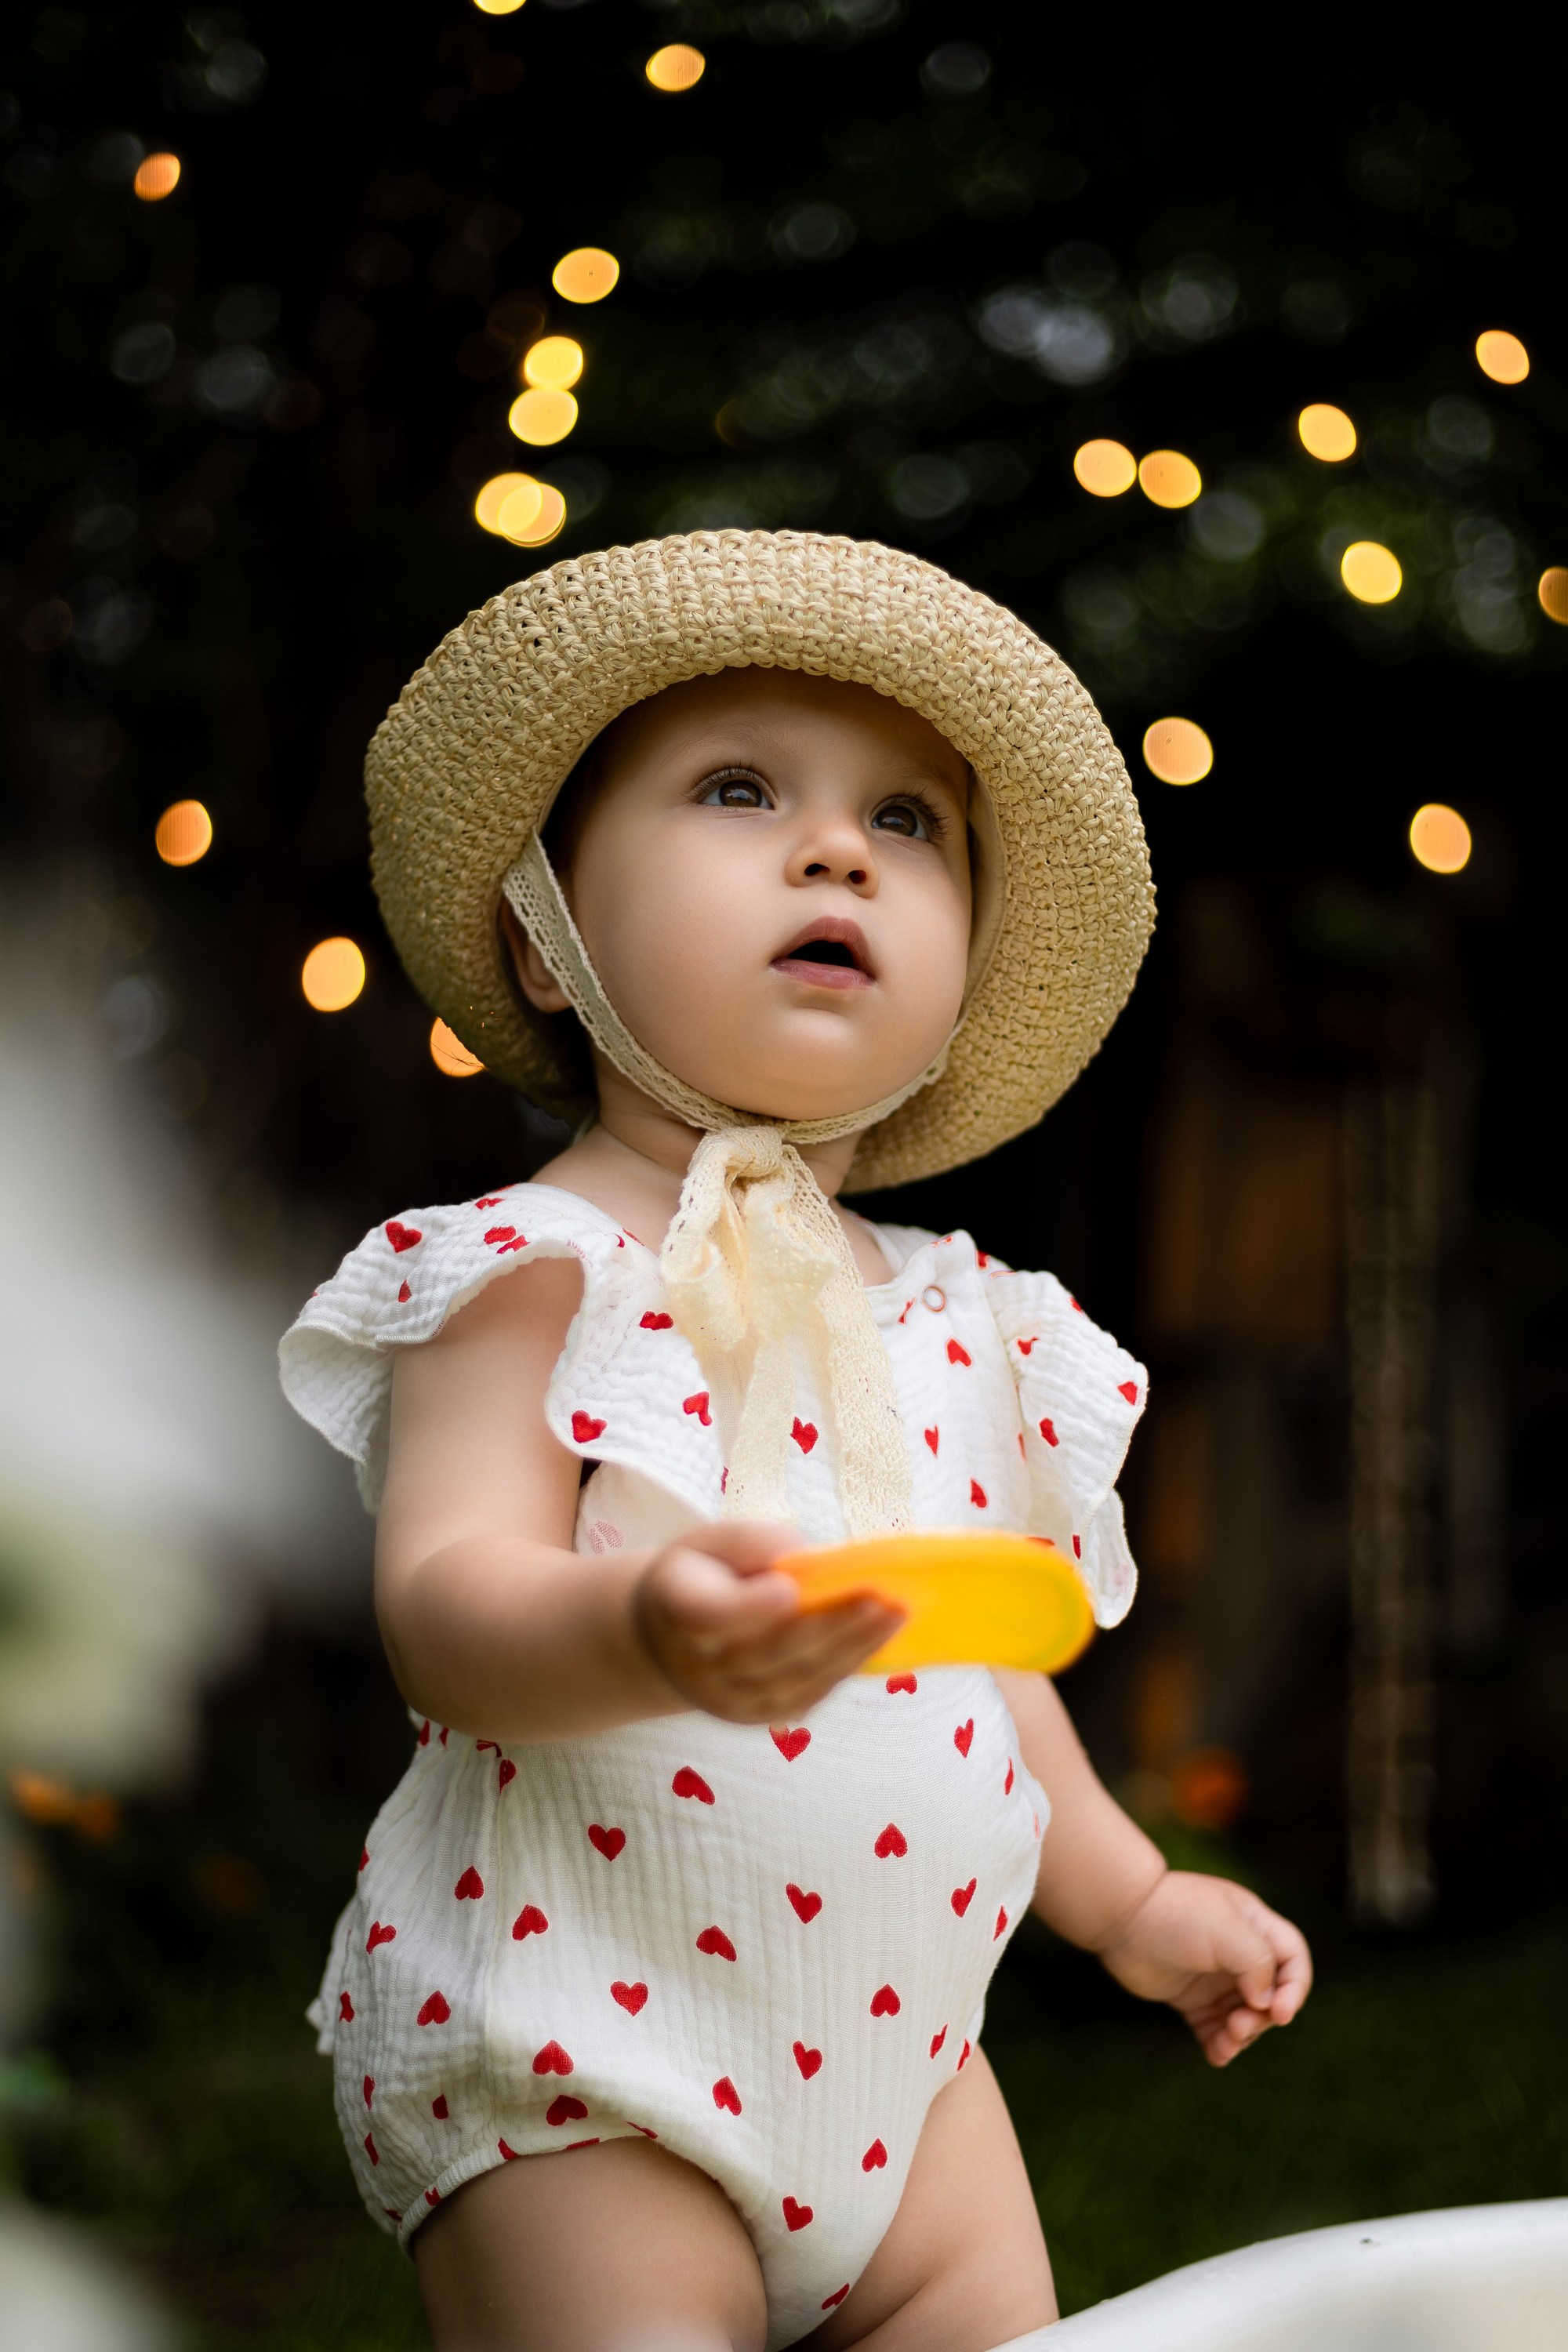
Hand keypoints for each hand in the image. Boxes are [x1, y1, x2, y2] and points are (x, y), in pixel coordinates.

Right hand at [632, 1520, 904, 1724]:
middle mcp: (701, 1665)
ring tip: (896, 1615)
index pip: (712, 1614)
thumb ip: (750, 1544)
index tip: (789, 1588)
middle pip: (770, 1650)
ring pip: (796, 1679)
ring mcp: (729, 1699)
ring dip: (852, 1648)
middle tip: (883, 1598)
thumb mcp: (708, 1543)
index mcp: (680, 1610)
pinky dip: (845, 1668)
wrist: (666, 1644)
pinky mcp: (757, 1716)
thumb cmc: (699, 1577)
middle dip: (831, 1625)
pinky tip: (877, 1640)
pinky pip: (807, 1696)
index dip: (751, 1606)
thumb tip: (805, 1558)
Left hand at [1097, 1870, 1312, 2067]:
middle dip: (1261, 2018)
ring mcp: (1215, 1978)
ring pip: (1246, 2018)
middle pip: (1271, 1996)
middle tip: (1238, 2025)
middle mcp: (1239, 1953)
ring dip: (1243, 2036)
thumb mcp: (1226, 1931)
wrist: (1121, 1920)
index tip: (1277, 2012)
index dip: (1294, 1989)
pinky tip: (1217, 2055)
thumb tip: (1266, 2003)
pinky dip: (1221, 2045)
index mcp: (1254, 1926)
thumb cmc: (1175, 1916)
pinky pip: (1216, 2030)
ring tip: (1225, 2042)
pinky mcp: (1193, 2000)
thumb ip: (1258, 1963)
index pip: (1293, 1960)